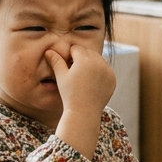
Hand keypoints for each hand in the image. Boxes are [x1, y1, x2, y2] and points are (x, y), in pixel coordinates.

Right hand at [47, 44, 115, 158]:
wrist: (84, 112)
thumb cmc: (70, 94)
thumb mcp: (61, 77)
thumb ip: (56, 61)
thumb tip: (48, 51)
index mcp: (84, 59)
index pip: (76, 49)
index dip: (70, 56)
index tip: (67, 66)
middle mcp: (98, 62)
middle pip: (88, 52)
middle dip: (81, 58)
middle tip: (75, 71)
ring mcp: (107, 70)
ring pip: (98, 60)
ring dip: (91, 63)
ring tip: (83, 76)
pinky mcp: (112, 79)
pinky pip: (105, 70)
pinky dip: (99, 72)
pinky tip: (92, 82)